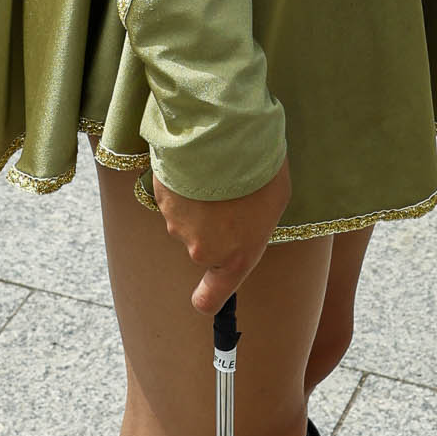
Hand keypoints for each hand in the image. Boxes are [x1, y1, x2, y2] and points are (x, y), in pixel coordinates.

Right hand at [151, 160, 293, 315]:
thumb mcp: (275, 201)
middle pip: (204, 245)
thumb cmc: (259, 171)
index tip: (204, 298)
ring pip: (188, 219)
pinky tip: (199, 164)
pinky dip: (184, 185)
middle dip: (214, 225)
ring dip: (199, 202)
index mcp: (236, 257)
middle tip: (231, 193)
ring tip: (218, 173)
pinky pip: (174, 197)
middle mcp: (203, 249)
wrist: (223, 137)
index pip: (212, 298)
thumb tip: (246, 219)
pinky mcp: (161, 199)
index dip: (208, 297)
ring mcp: (178, 224)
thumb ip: (257, 223)